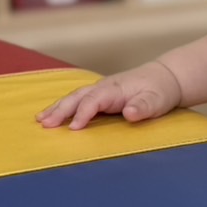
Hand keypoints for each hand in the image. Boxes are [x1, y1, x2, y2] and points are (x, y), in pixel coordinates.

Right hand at [36, 62, 182, 129]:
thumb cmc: (160, 91)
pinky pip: (78, 100)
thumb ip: (143, 107)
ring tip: (40, 120)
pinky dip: (64, 107)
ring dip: (57, 108)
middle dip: (60, 110)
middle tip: (44, 124)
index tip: (73, 128)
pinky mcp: (101, 96)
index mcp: (115, 89)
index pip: (94, 100)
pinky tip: (52, 115)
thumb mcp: (157, 101)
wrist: (166, 78)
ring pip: (75, 97)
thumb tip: (129, 112)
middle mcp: (104, 88)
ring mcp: (101, 91)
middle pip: (78, 97)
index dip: (83, 113)